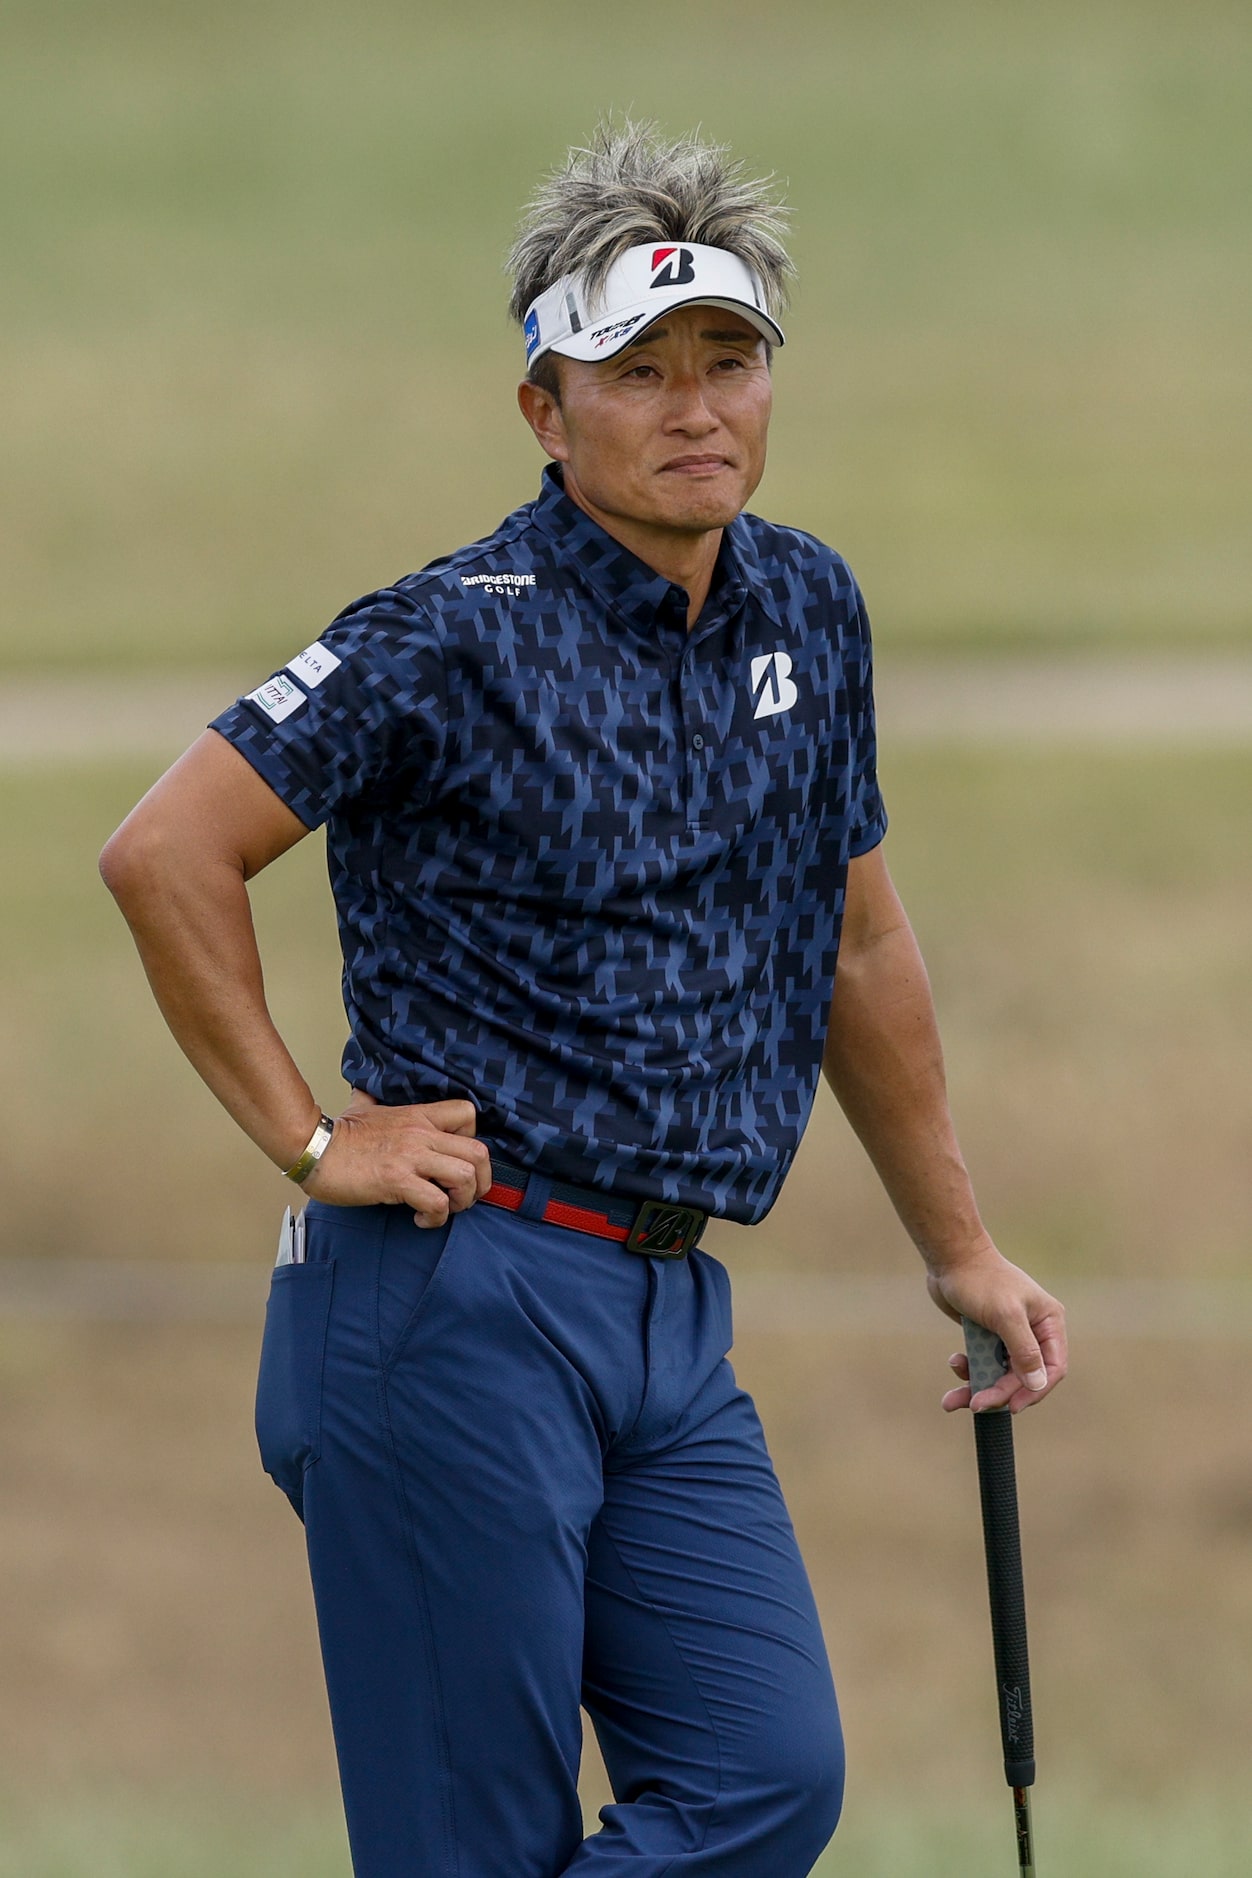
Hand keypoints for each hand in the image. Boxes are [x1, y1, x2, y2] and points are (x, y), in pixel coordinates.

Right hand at [303, 1090, 492, 1226]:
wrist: (313, 1148)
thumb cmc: (337, 1134)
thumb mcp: (362, 1107)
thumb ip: (372, 1100)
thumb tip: (364, 1092)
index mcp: (418, 1116)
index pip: (468, 1116)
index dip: (472, 1141)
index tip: (457, 1161)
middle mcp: (421, 1135)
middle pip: (479, 1153)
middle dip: (480, 1183)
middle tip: (462, 1197)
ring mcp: (411, 1157)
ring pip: (466, 1178)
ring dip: (461, 1201)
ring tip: (443, 1209)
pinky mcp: (398, 1181)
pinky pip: (437, 1203)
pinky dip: (436, 1218)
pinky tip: (421, 1219)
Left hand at [926, 1241, 1066, 1414]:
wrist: (949, 1258)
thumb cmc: (981, 1281)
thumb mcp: (1005, 1315)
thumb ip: (1023, 1350)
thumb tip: (1038, 1383)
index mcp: (1048, 1323)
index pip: (1052, 1368)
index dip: (1034, 1391)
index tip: (1011, 1406)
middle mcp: (1033, 1332)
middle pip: (1022, 1377)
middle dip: (998, 1393)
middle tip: (975, 1404)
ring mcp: (1009, 1336)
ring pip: (1000, 1374)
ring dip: (977, 1387)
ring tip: (952, 1400)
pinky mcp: (987, 1337)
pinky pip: (983, 1365)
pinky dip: (969, 1370)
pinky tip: (955, 1361)